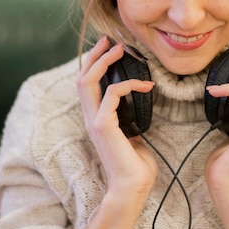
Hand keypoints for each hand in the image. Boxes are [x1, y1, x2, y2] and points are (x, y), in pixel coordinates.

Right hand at [76, 36, 156, 202]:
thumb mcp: (133, 138)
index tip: (110, 50)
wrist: (132, 188)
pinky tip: (146, 85)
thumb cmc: (135, 167)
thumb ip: (130, 124)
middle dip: (94, 55)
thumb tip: (136, 116)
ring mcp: (95, 121)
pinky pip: (111, 94)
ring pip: (87, 81)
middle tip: (109, 40)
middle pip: (82, 77)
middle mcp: (91, 118)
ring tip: (120, 49)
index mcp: (97, 119)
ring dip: (103, 61)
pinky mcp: (103, 125)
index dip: (95, 65)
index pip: (89, 85)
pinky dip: (128, 84)